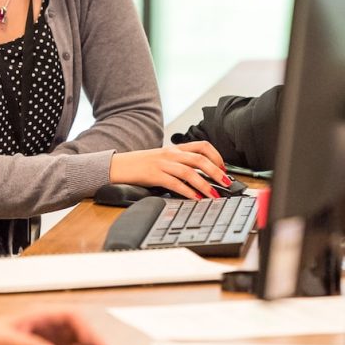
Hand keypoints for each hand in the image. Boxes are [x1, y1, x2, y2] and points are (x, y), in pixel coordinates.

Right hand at [110, 140, 228, 198]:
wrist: (118, 165)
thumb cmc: (141, 164)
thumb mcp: (163, 158)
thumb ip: (180, 162)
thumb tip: (202, 175)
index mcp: (175, 148)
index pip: (202, 146)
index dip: (216, 156)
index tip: (224, 168)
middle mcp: (171, 154)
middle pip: (200, 159)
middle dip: (216, 172)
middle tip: (226, 183)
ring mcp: (162, 164)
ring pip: (190, 172)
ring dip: (205, 185)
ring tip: (215, 195)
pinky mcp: (154, 175)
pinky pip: (175, 183)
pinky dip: (188, 192)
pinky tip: (195, 198)